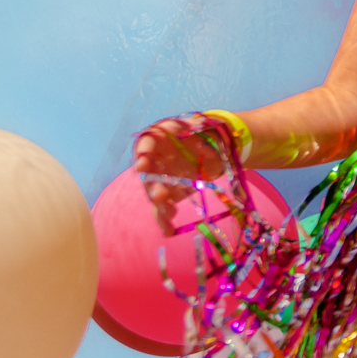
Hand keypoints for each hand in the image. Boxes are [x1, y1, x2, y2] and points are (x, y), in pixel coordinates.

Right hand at [132, 118, 228, 234]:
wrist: (213, 147)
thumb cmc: (204, 132)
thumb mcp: (202, 126)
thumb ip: (200, 134)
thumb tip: (205, 148)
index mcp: (158, 139)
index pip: (145, 146)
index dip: (143, 155)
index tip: (143, 164)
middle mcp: (155, 160)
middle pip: (148, 175)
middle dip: (152, 187)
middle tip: (160, 195)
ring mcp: (161, 178)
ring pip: (155, 194)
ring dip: (160, 205)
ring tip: (169, 213)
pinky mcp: (170, 194)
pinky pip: (164, 208)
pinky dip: (165, 220)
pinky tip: (168, 231)